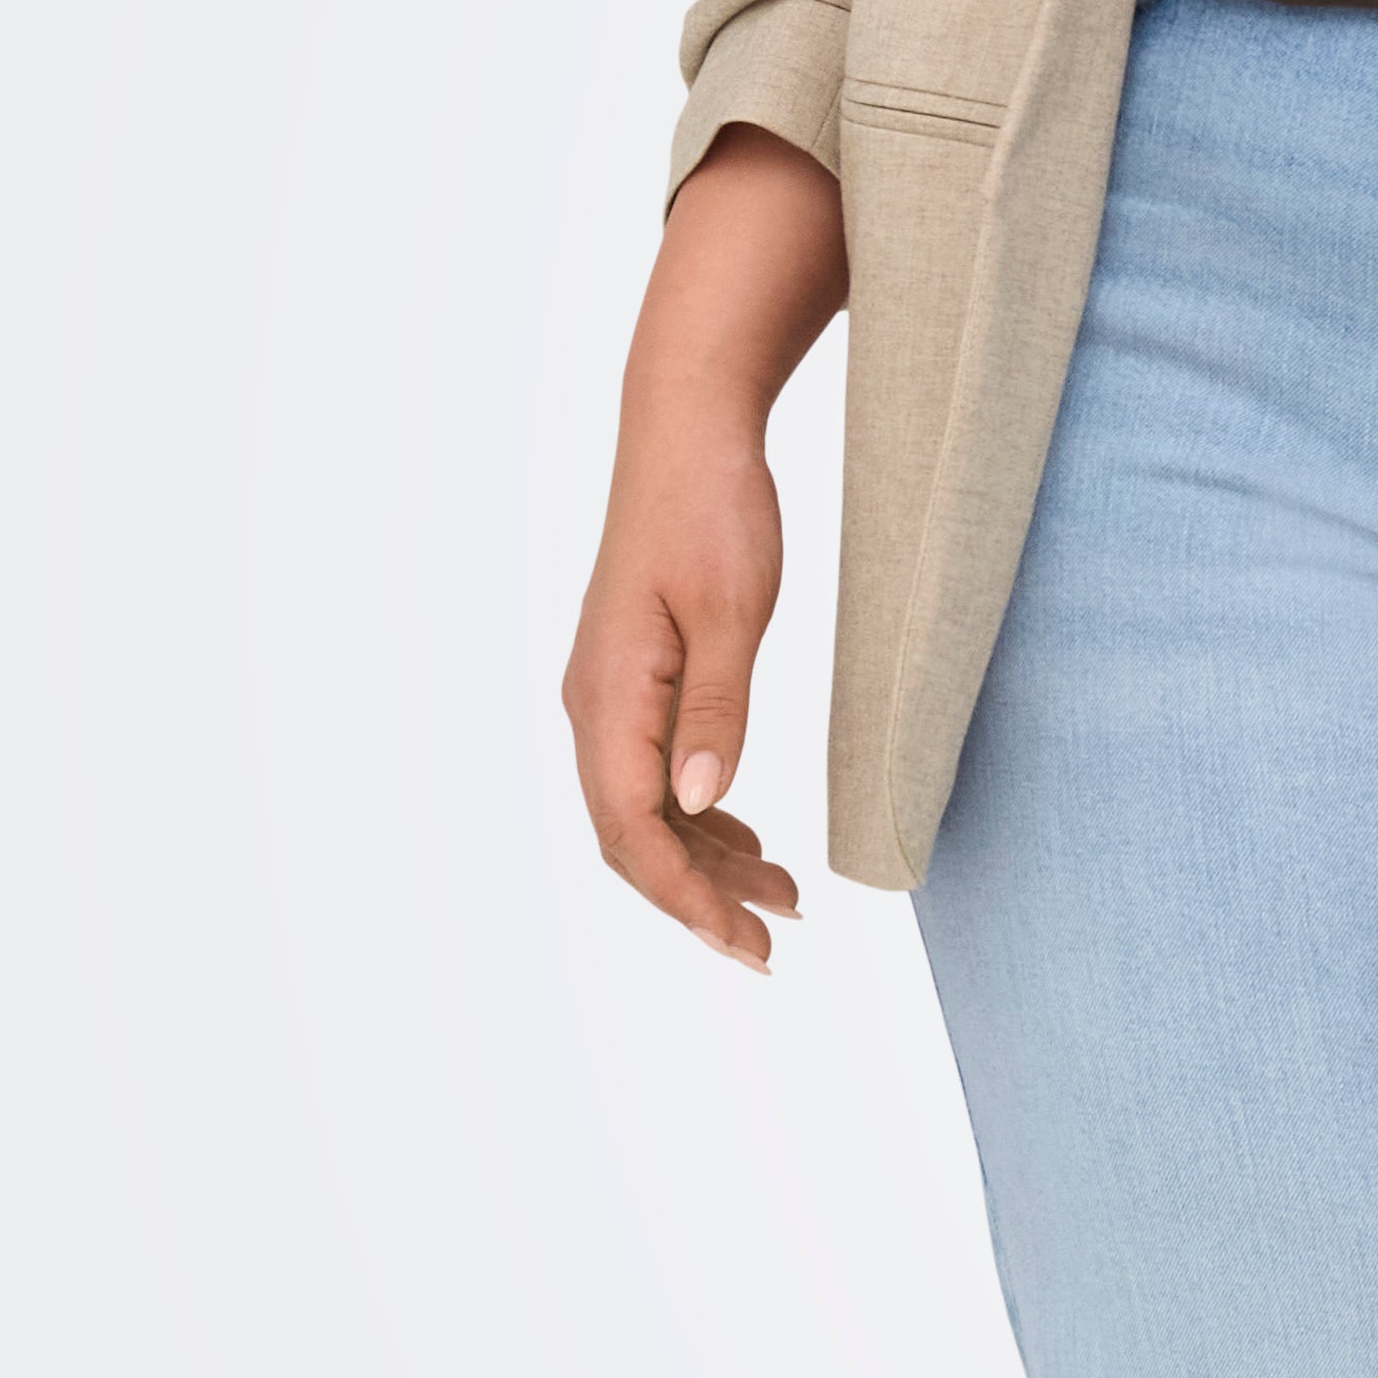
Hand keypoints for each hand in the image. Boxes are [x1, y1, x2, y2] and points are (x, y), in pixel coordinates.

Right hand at [563, 132, 843, 963]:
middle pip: (633, 835)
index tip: (745, 945)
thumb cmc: (712, 510)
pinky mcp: (636, 679)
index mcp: (609, 696)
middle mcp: (594, 705)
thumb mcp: (730, 610)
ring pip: (647, 809)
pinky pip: (656, 771)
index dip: (686, 899)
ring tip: (783, 900)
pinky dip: (703, 814)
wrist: (687, 433)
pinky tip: (750, 834)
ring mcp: (611, 694)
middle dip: (699, 897)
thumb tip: (703, 799)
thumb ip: (716, 708)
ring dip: (708, 860)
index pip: (632, 831)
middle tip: (771, 944)